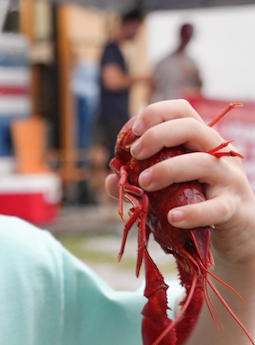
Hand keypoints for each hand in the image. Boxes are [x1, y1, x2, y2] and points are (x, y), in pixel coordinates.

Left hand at [104, 99, 254, 265]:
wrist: (235, 232)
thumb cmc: (197, 202)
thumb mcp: (168, 188)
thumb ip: (137, 184)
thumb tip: (109, 180)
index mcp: (201, 143)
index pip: (183, 112)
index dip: (158, 113)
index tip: (134, 129)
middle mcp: (218, 154)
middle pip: (193, 129)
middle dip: (159, 136)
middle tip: (135, 154)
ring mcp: (229, 179)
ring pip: (204, 163)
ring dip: (168, 170)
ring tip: (144, 183)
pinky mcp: (232, 208)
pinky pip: (215, 208)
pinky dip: (193, 213)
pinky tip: (172, 217)